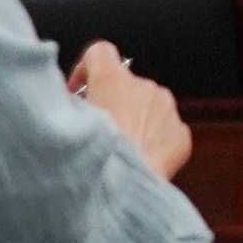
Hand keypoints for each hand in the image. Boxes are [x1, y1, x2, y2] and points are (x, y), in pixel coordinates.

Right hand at [71, 41, 191, 180]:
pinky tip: (135, 161)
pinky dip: (151, 141)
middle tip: (94, 131)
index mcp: (114, 80)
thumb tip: (64, 100)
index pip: (99, 52)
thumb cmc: (91, 157)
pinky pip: (163, 130)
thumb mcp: (62, 123)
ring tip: (115, 151)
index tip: (78, 91)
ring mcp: (167, 109)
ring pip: (147, 107)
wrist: (123, 190)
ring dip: (132, 121)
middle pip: (125, 85)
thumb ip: (65, 103)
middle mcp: (145, 87)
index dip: (86, 69)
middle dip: (110, 102)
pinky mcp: (180, 133)